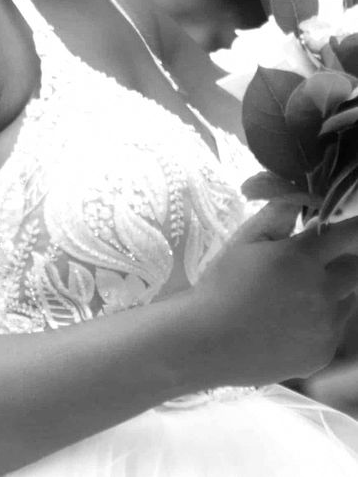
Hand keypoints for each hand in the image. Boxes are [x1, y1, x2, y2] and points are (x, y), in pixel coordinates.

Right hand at [191, 199, 357, 386]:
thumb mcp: (245, 239)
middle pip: (355, 268)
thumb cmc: (223, 284)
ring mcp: (326, 327)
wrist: (208, 341)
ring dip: (333, 291)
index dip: (349, 227)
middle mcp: (323, 292)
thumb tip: (306, 196)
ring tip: (295, 295)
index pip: (349, 233)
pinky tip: (290, 322)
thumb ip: (279, 212)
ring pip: (347, 299)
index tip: (341, 228)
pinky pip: (335, 329)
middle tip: (310, 262)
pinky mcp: (324, 354)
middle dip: (339, 259)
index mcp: (302, 258)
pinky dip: (322, 321)